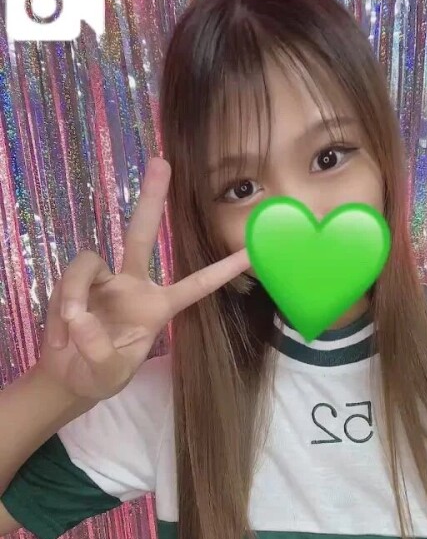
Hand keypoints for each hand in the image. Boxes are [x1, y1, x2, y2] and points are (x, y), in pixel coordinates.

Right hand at [37, 157, 249, 400]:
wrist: (67, 377)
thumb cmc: (100, 374)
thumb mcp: (109, 375)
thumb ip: (100, 352)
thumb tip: (81, 316)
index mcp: (158, 308)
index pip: (197, 285)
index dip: (224, 269)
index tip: (251, 251)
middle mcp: (133, 285)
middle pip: (143, 234)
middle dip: (152, 198)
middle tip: (162, 161)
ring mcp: (103, 281)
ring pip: (90, 260)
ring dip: (76, 291)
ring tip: (72, 326)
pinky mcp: (76, 282)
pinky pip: (71, 277)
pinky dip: (64, 302)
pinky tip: (62, 331)